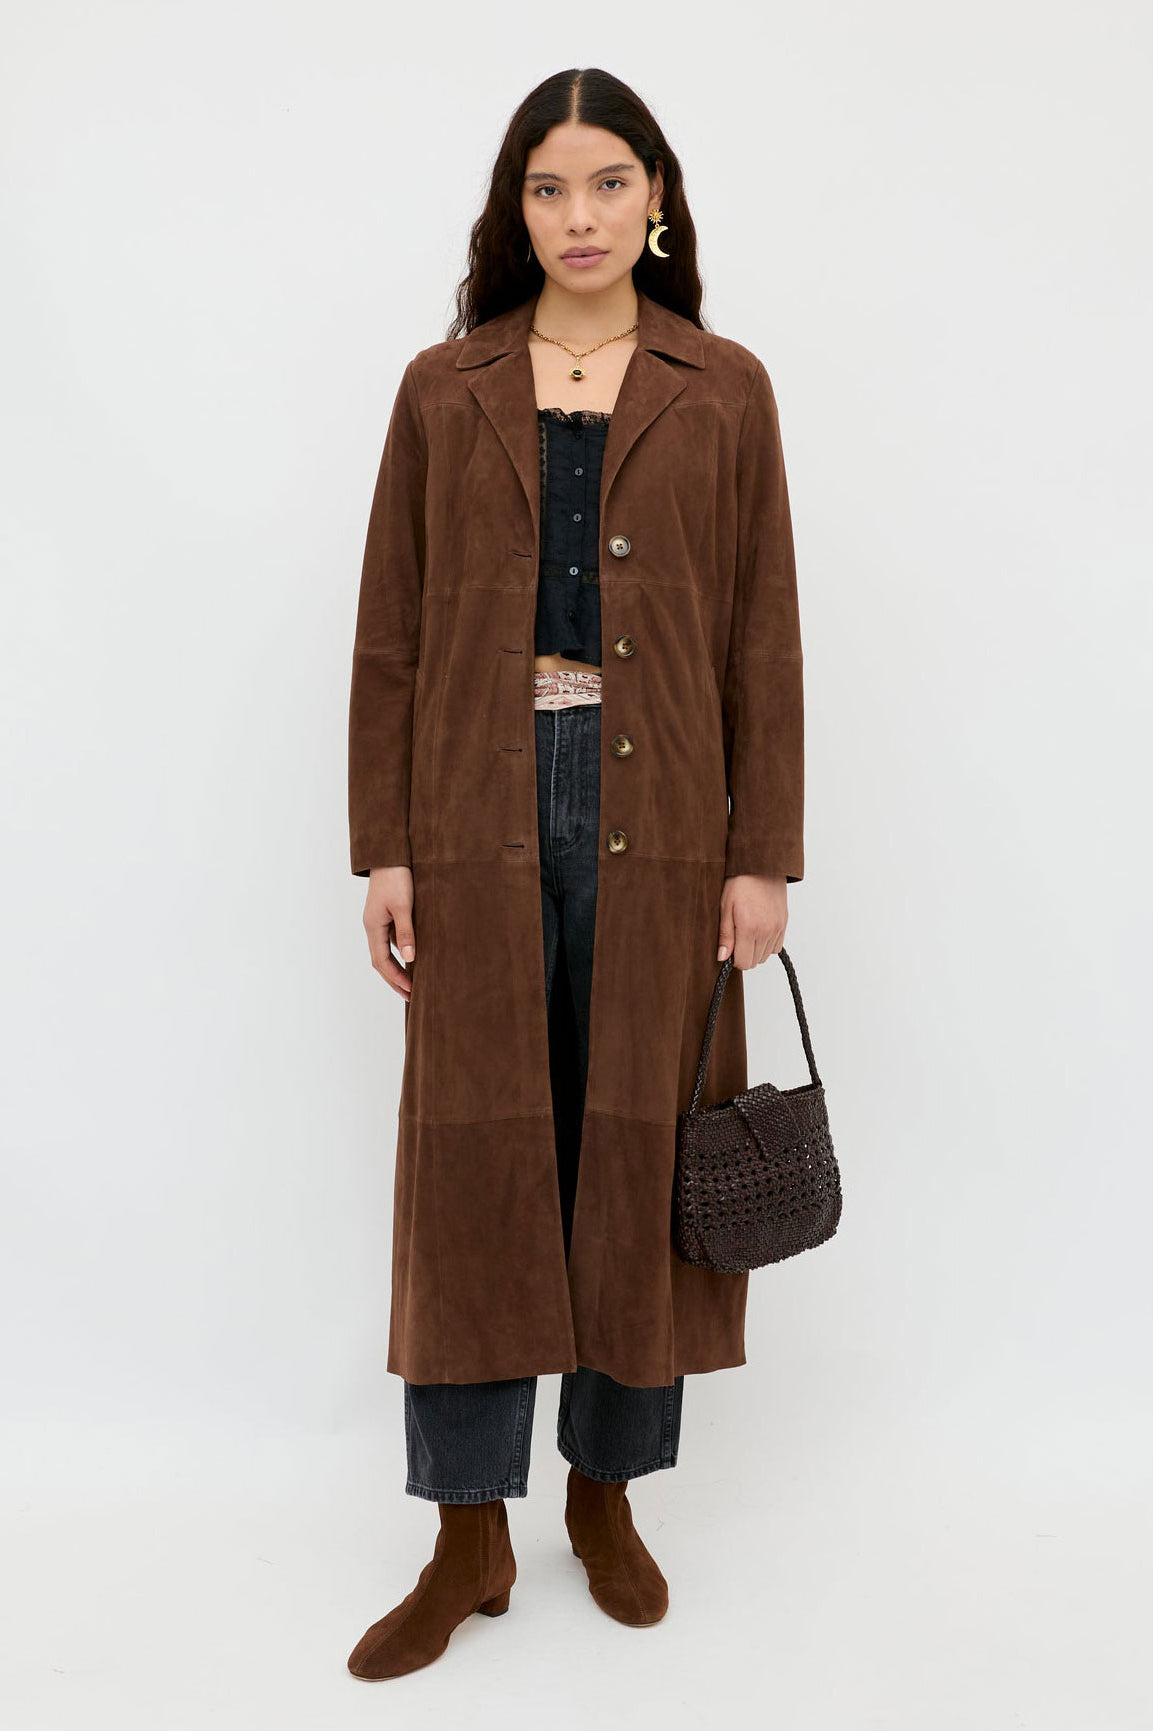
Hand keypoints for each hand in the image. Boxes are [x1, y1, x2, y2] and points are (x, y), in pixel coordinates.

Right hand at [363, 866, 416, 998]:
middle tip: (410, 996)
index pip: (381, 962)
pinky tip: (412, 958)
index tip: (411, 992)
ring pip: (384, 952)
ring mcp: (378, 921)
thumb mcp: (404, 905)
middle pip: (380, 961)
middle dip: (394, 980)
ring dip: (396, 969)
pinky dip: (400, 954)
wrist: (390, 854)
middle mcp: (373, 927)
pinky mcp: (386, 915)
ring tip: (411, 983)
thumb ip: (407, 932)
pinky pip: (391, 941)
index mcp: (373, 927)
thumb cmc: (397, 877)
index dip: (396, 979)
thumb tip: (410, 958)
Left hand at [716, 874, 787, 968]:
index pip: (744, 963)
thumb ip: (726, 936)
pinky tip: (759, 930)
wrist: (761, 866)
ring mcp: (777, 928)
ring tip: (747, 931)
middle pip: (755, 961)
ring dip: (756, 950)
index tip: (730, 947)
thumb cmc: (740, 883)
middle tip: (737, 937)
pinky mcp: (784, 923)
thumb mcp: (725, 908)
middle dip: (744, 954)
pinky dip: (767, 944)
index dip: (734, 959)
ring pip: (766, 955)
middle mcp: (766, 931)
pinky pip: (776, 946)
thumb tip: (724, 958)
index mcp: (749, 928)